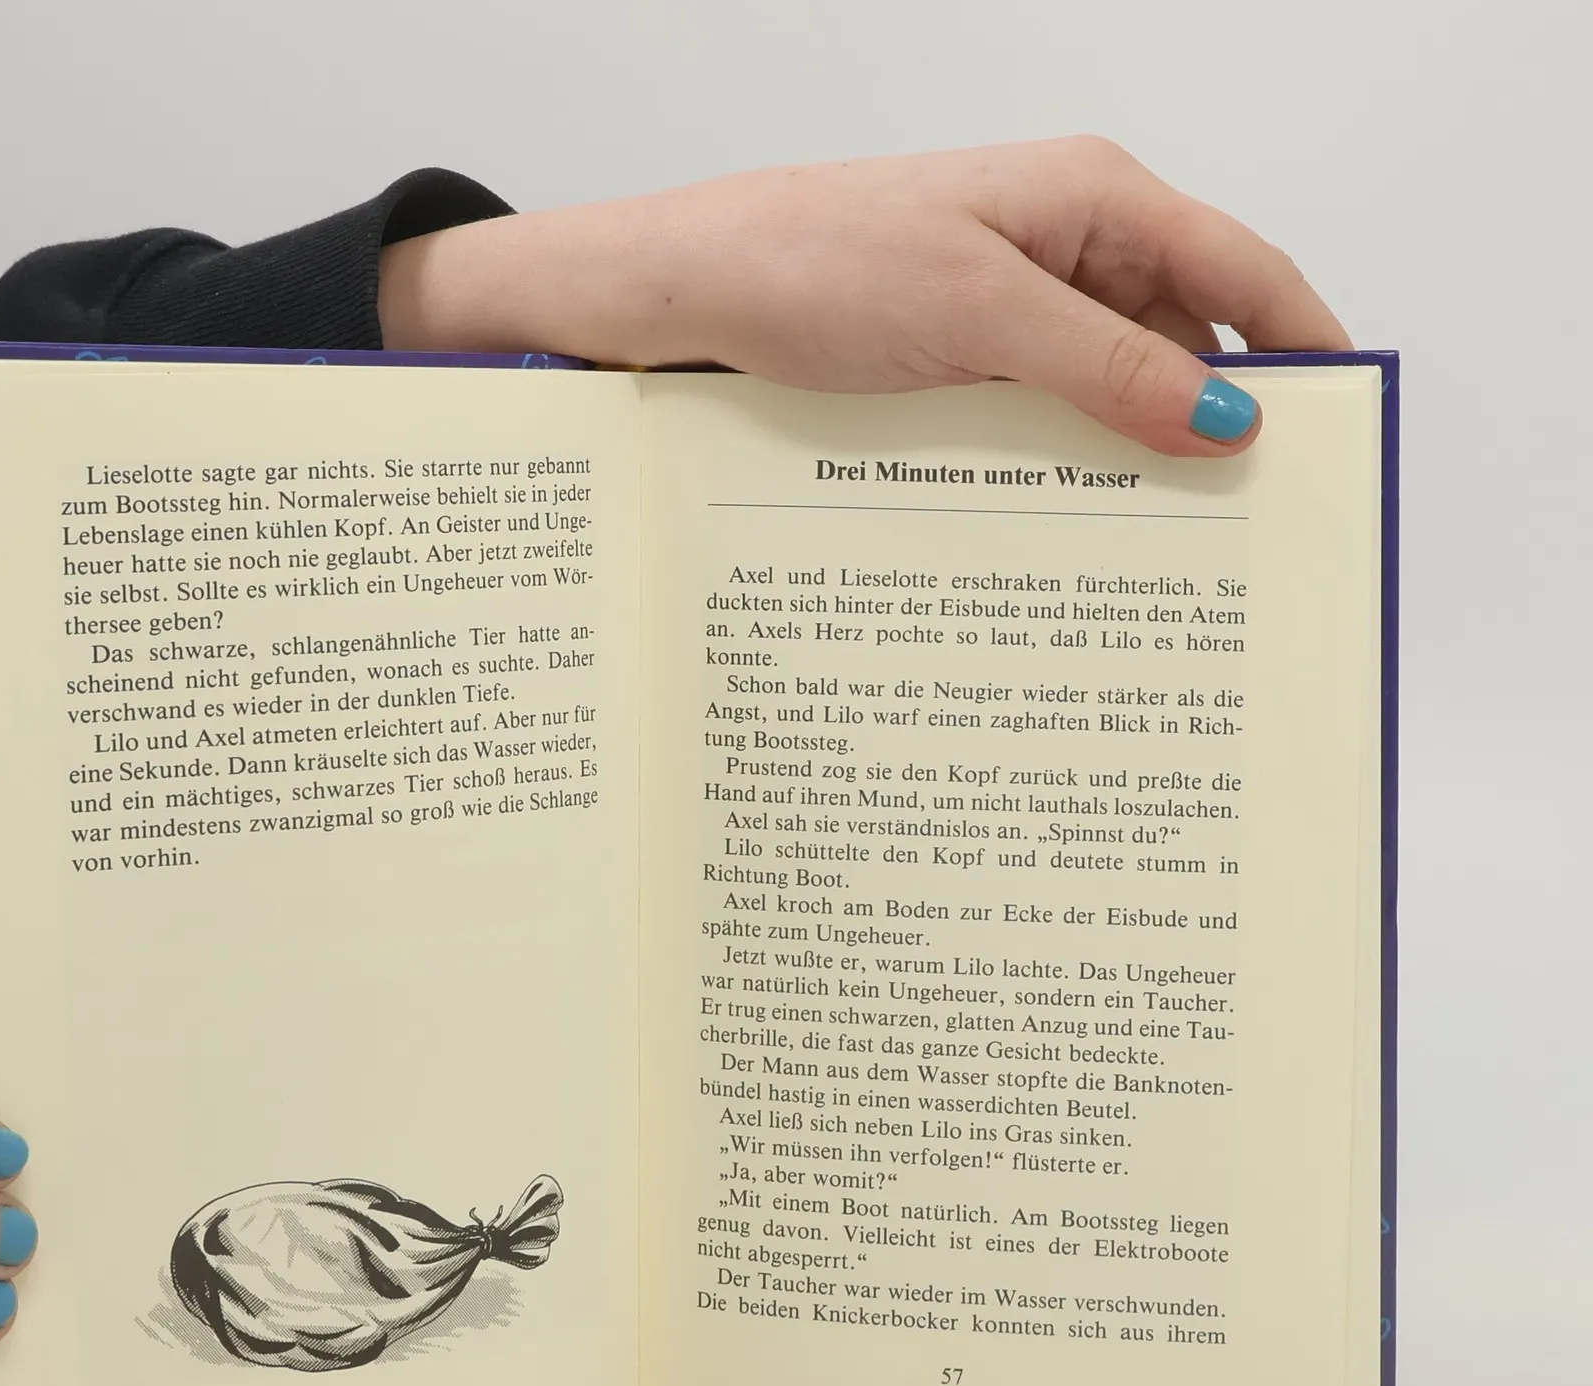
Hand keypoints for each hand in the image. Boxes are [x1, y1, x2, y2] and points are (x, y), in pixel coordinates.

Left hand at [380, 137, 1350, 455]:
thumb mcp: (977, 314)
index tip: (1337, 440)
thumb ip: (1106, 366)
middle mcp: (1063, 250)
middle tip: (1242, 532)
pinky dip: (1062, 471)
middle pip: (1183, 342)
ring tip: (1154, 554)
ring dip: (1130, 462)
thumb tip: (1227, 417)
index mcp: (1093, 199)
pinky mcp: (959, 364)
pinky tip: (1063, 533)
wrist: (679, 295)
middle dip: (1214, 428)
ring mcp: (1009, 311)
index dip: (1301, 350)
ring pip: (1109, 393)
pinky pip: (1042, 420)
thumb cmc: (810, 262)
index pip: (1241, 270)